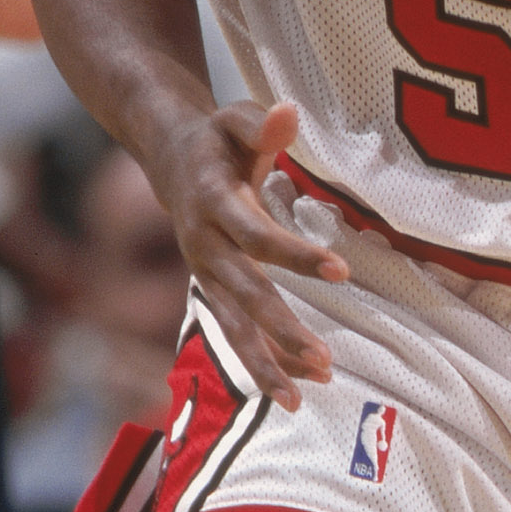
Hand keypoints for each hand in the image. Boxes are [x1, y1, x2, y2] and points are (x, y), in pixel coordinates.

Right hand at [155, 97, 348, 411]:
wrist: (169, 158)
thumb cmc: (217, 139)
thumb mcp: (235, 119)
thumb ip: (262, 124)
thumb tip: (288, 114)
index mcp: (213, 202)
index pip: (256, 235)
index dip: (295, 255)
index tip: (342, 272)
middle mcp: (203, 245)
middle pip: (243, 295)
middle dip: (281, 329)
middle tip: (324, 358)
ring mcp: (204, 274)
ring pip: (232, 327)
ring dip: (267, 363)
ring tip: (303, 397)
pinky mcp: (210, 290)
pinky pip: (234, 333)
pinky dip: (262, 362)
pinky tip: (294, 391)